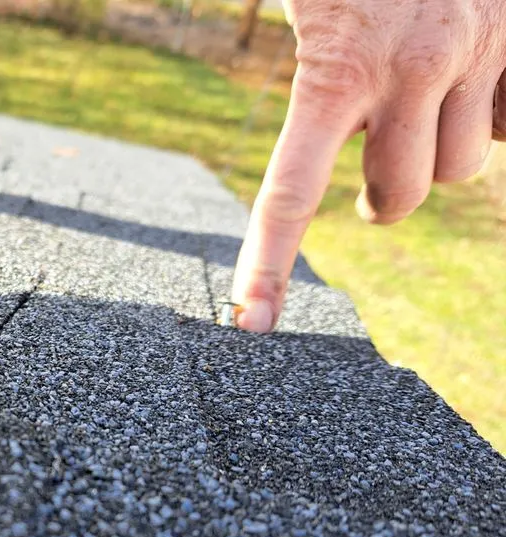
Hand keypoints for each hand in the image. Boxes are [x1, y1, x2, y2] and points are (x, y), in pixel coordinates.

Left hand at [231, 0, 505, 331]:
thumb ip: (289, 57)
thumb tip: (213, 66)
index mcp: (335, 70)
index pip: (290, 193)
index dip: (267, 264)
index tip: (251, 324)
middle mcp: (412, 71)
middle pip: (398, 197)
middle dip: (379, 201)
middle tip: (367, 188)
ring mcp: (476, 57)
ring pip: (460, 168)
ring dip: (433, 161)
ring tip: (412, 125)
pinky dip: (485, 120)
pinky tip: (464, 89)